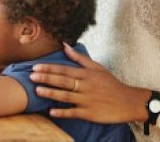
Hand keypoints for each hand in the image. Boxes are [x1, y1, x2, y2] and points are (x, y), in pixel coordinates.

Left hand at [30, 43, 149, 122]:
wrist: (128, 102)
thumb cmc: (111, 84)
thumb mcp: (97, 68)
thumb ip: (80, 58)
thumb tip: (65, 45)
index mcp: (87, 74)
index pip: (64, 70)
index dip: (49, 68)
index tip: (35, 67)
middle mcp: (86, 86)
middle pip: (63, 81)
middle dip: (46, 78)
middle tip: (31, 76)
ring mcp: (88, 100)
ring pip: (66, 96)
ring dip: (51, 94)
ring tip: (37, 91)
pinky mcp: (90, 113)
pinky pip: (74, 112)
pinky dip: (63, 112)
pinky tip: (51, 112)